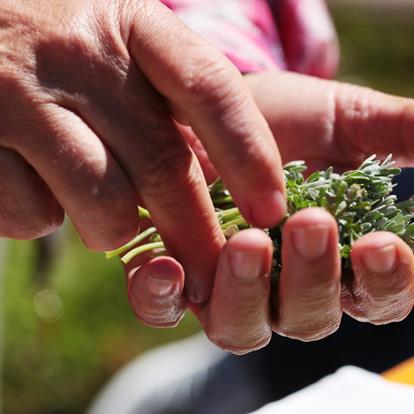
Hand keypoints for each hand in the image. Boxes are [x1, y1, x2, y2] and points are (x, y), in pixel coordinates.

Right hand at [0, 0, 286, 302]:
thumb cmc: (61, 47)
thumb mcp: (120, 47)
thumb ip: (166, 101)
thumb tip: (214, 185)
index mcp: (132, 24)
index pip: (212, 90)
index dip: (250, 155)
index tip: (272, 210)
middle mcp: (80, 54)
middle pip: (165, 167)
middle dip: (196, 235)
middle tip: (210, 278)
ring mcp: (20, 94)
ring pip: (104, 203)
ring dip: (112, 228)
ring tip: (105, 215)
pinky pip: (33, 213)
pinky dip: (44, 217)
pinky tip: (37, 186)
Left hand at [126, 71, 413, 352]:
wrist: (212, 105)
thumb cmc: (282, 119)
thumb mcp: (342, 120)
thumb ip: (395, 135)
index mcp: (331, 260)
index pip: (372, 298)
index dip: (385, 284)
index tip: (381, 245)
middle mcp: (279, 286)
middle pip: (306, 320)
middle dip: (312, 281)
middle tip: (310, 223)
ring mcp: (223, 287)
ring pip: (240, 327)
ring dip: (247, 294)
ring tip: (250, 243)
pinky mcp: (174, 276)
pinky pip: (165, 308)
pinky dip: (164, 297)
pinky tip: (167, 267)